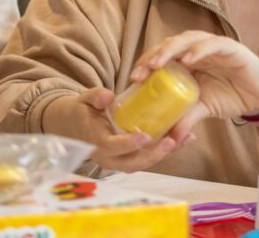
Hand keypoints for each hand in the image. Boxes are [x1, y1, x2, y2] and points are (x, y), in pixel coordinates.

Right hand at [42, 87, 179, 171]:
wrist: (73, 126)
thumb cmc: (81, 110)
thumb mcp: (84, 99)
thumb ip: (95, 96)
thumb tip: (107, 96)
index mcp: (94, 141)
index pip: (111, 147)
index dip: (127, 144)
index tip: (144, 137)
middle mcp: (107, 156)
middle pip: (131, 163)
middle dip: (152, 155)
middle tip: (171, 141)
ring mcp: (118, 160)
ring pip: (141, 163)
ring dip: (163, 154)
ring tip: (184, 139)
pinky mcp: (129, 157)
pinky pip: (147, 157)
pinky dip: (165, 150)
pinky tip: (185, 138)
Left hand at [131, 31, 258, 143]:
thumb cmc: (231, 95)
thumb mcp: (204, 108)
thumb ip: (186, 117)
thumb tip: (168, 137)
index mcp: (189, 60)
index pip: (162, 55)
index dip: (145, 64)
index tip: (133, 81)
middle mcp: (198, 49)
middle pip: (170, 44)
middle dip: (152, 56)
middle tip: (139, 74)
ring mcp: (213, 46)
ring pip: (187, 39)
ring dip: (170, 50)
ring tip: (156, 64)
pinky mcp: (230, 47)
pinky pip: (212, 44)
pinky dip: (199, 50)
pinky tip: (188, 59)